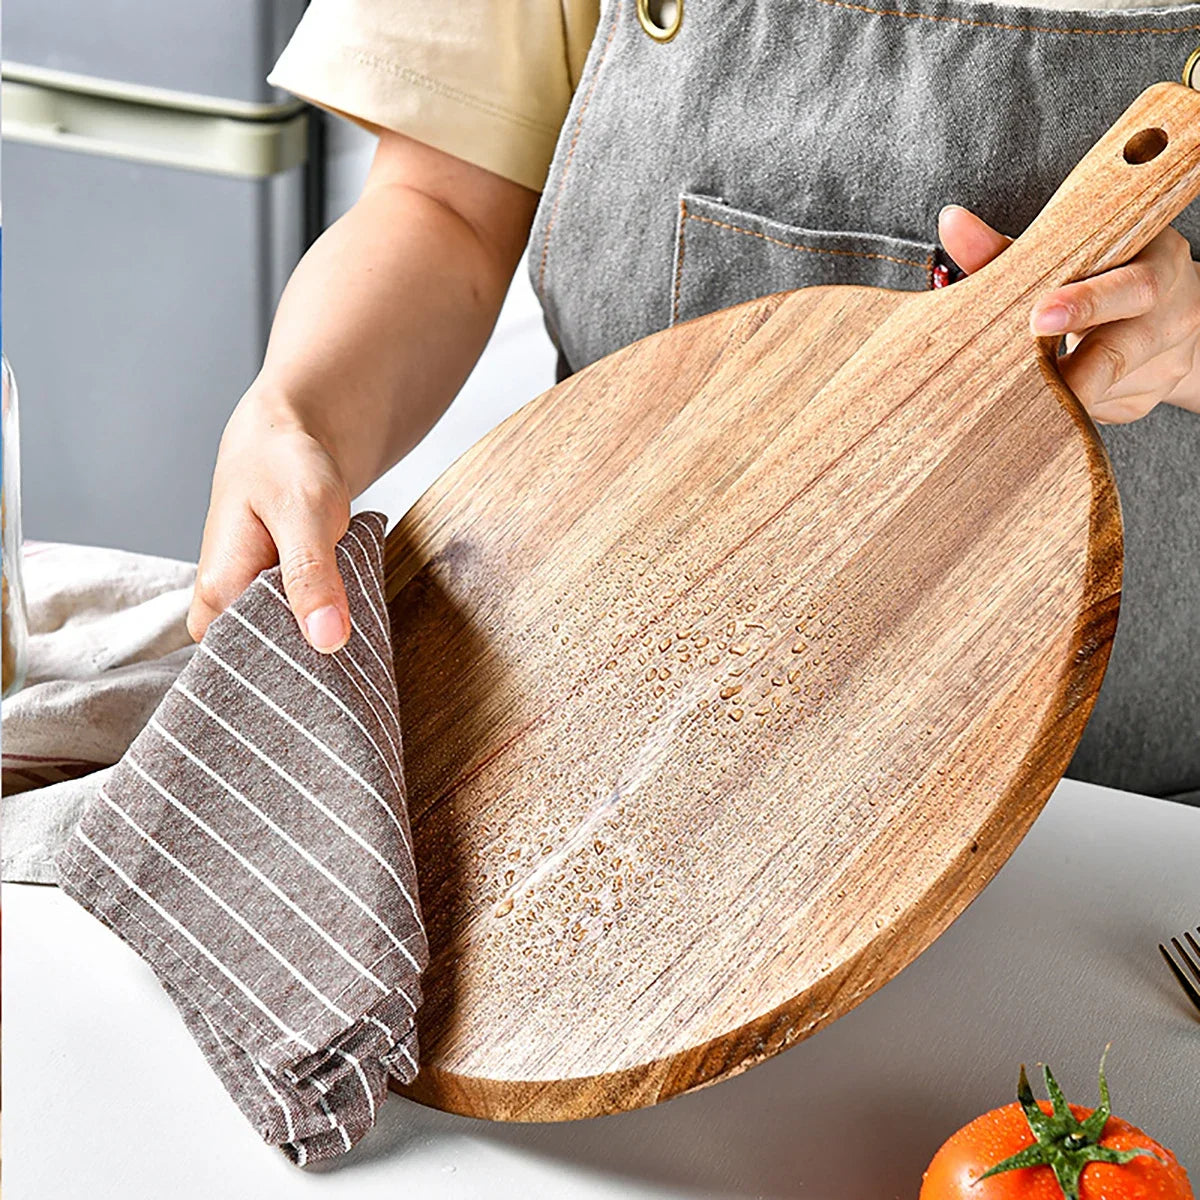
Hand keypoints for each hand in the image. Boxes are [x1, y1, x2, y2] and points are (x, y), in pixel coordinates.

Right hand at [188, 390, 351, 651]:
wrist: (286, 438)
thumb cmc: (286, 465)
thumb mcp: (307, 513)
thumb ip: (312, 575)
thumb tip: (326, 639)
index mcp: (217, 591)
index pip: (249, 664)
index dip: (295, 675)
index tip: (336, 678)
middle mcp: (220, 605)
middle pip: (267, 662)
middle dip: (312, 661)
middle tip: (353, 653)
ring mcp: (243, 604)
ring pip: (285, 646)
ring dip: (320, 641)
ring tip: (351, 634)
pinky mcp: (265, 600)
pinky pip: (296, 628)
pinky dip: (322, 624)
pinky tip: (344, 620)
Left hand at [938, 204, 1199, 422]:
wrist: (1168, 313)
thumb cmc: (1108, 274)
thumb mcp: (1075, 252)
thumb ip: (1013, 246)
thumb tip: (953, 224)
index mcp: (1158, 264)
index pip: (1132, 286)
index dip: (1086, 303)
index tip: (1039, 318)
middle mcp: (1171, 316)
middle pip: (1121, 351)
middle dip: (1071, 372)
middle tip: (1026, 382)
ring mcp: (1164, 365)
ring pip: (1101, 390)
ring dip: (1055, 393)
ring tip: (1017, 392)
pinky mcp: (1144, 401)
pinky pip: (1096, 410)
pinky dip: (1062, 407)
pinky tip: (1043, 398)